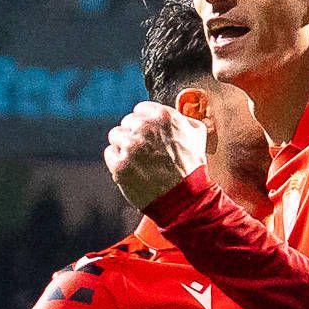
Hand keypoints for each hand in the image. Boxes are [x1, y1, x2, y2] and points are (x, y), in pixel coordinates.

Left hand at [105, 100, 207, 214]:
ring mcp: (130, 147)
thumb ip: (185, 120)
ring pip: (116, 136)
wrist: (185, 199)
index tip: (151, 136)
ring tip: (141, 162)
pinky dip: (119, 162)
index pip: (141, 110)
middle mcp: (145, 128)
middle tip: (147, 152)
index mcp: (163, 116)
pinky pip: (110, 154)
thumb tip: (180, 116)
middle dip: (135, 135)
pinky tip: (133, 170)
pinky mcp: (120, 164)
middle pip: (127, 123)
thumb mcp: (198, 136)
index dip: (146, 124)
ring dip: (125, 147)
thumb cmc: (192, 168)